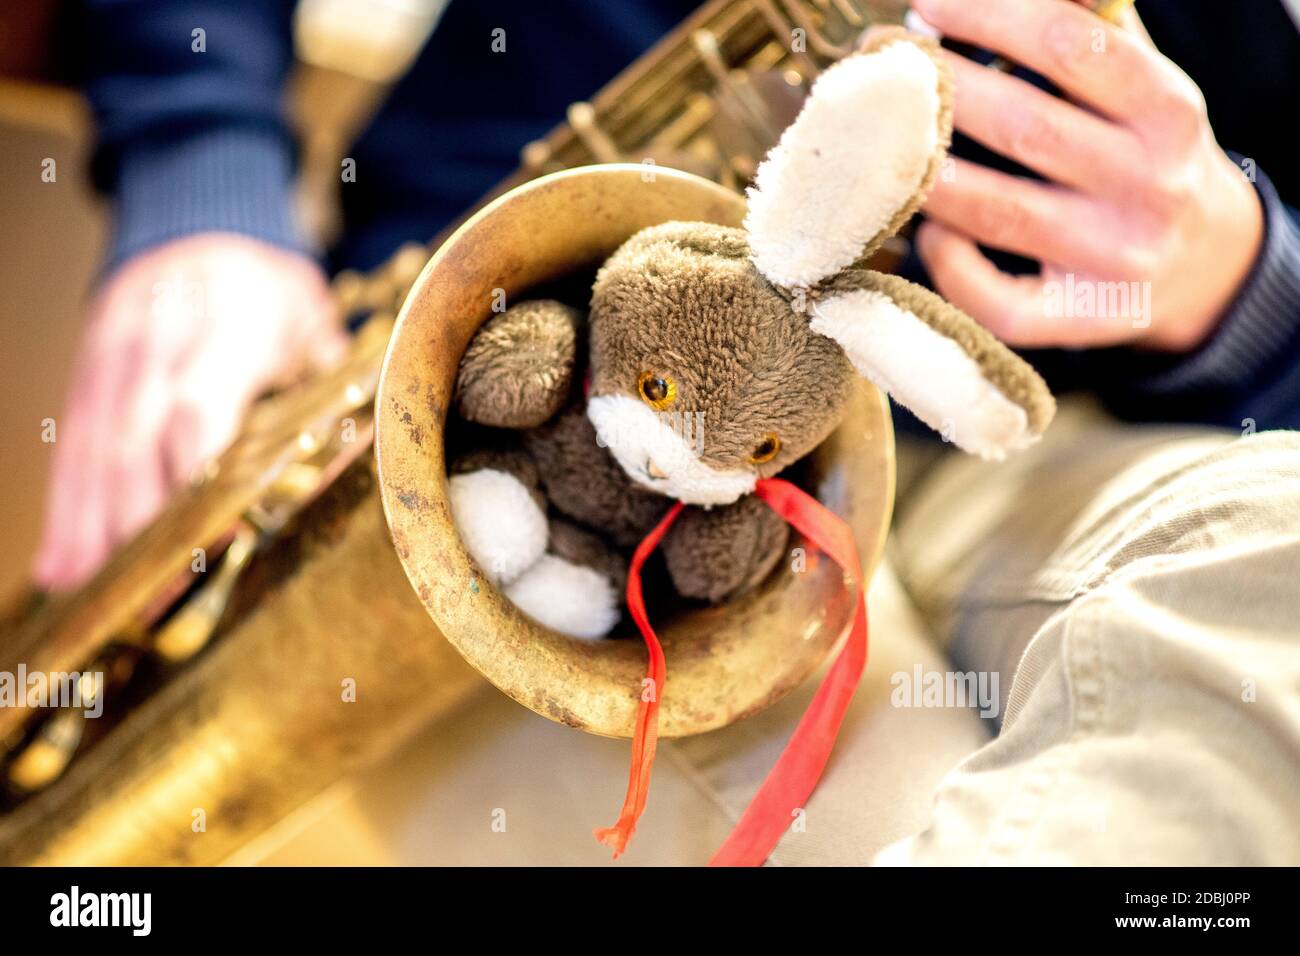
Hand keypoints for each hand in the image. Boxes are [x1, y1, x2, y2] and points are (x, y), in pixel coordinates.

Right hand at [34, 233, 347, 590]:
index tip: (209, 538)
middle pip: (136, 440)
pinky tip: (61, 562)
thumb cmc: (270, 289)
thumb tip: (362, 466)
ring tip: (85, 594)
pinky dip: (64, 505)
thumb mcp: (315, 326)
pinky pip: (72, 445)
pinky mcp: (88, 373)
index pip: (200, 407)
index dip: (196, 474)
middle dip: (137, 525)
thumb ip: (329, 394)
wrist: (199, 222)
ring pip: (94, 448)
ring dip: (88, 526)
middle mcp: (158, 344)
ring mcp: (113, 358)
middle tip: (148, 597)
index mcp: (226, 329)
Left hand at [911, 0, 1262, 351]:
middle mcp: (1148, 185)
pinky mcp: (1077, 319)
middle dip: (940, 89)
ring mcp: (1112, 259)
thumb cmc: (1148, 157)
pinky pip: (998, 300)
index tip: (929, 3)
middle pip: (1025, 128)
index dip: (994, 18)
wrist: (1208, 266)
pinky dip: (951, 263)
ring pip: (998, 213)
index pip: (1075, 49)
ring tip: (874, 136)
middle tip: (878, 60)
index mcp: (1169, 111)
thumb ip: (1092, 33)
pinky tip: (927, 228)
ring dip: (924, 172)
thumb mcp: (1145, 89)